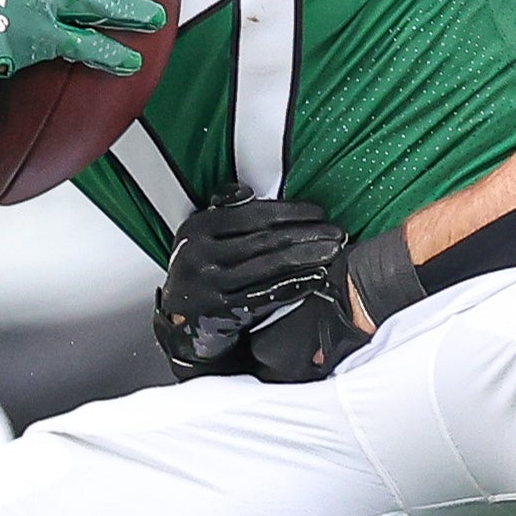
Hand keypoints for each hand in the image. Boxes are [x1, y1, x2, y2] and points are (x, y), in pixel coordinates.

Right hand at [156, 193, 345, 378]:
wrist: (180, 323)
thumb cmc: (199, 273)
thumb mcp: (200, 236)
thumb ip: (222, 210)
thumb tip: (247, 192)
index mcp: (197, 228)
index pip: (252, 214)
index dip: (289, 212)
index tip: (318, 212)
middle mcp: (200, 254)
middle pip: (264, 239)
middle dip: (306, 234)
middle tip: (336, 232)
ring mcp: (209, 284)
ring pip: (268, 266)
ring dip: (306, 257)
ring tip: (333, 251)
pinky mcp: (222, 311)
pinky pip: (266, 295)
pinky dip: (294, 285)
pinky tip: (316, 278)